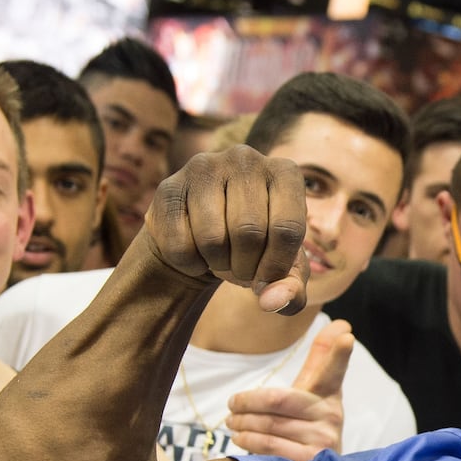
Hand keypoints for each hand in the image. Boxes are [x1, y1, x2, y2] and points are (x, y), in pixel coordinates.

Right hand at [147, 146, 309, 314]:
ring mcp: (204, 166)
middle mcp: (246, 158)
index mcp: (285, 172)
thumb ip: (291, 290)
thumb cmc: (256, 249)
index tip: (266, 278)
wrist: (203, 236)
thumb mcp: (282, 270)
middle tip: (241, 270)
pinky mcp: (169, 187)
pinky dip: (190, 263)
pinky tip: (196, 252)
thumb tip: (272, 302)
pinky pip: (179, 243)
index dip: (276, 266)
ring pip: (213, 238)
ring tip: (221, 259)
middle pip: (250, 232)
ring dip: (218, 265)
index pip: (287, 228)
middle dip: (245, 267)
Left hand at [227, 320, 355, 460]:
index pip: (334, 370)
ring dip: (242, 423)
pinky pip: (269, 446)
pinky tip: (241, 439)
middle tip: (231, 404)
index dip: (339, 354)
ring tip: (231, 422)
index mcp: (329, 393)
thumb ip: (322, 358)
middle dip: (247, 402)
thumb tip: (341, 324)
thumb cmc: (311, 423)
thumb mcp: (317, 391)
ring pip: (269, 424)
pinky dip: (248, 441)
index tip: (347, 337)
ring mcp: (322, 440)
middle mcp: (331, 415)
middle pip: (278, 399)